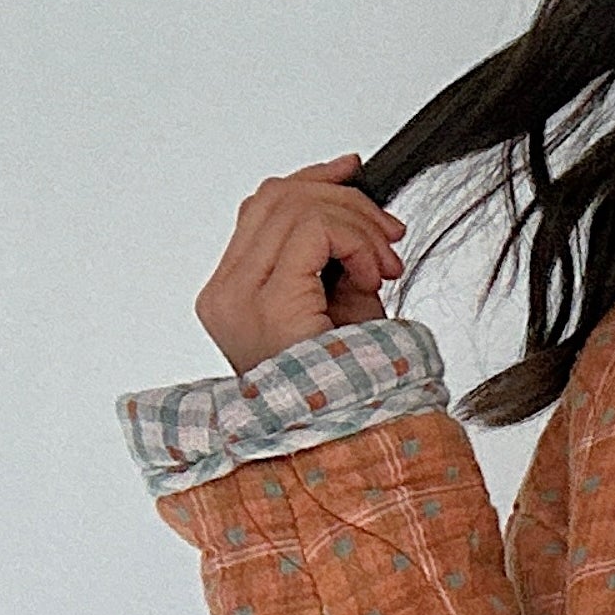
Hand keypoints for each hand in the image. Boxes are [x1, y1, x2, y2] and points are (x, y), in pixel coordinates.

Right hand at [193, 154, 407, 375]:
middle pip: (277, 196)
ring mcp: (238, 297)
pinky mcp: (267, 302)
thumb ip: (332, 245)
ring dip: (357, 224)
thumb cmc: (346, 383)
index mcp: (233, 291)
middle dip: (345, 200)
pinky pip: (312, 229)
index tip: (355, 173)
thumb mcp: (341, 300)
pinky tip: (373, 276)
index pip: (261, 206)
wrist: (347, 441)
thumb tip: (347, 179)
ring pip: (294, 204)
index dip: (312, 179)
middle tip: (390, 235)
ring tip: (385, 265)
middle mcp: (224, 292)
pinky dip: (355, 241)